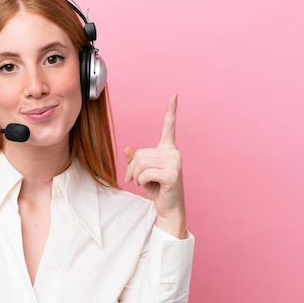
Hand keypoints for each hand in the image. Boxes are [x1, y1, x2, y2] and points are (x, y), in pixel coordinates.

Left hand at [124, 93, 186, 238]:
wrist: (168, 207)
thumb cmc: (156, 188)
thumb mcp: (142, 172)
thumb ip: (135, 159)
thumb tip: (128, 149)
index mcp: (168, 149)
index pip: (169, 126)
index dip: (171, 110)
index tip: (175, 95)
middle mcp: (174, 153)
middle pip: (140, 153)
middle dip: (132, 169)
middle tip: (135, 180)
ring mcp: (175, 162)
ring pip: (140, 163)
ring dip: (135, 176)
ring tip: (142, 183)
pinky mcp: (173, 174)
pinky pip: (145, 173)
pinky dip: (140, 181)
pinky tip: (150, 186)